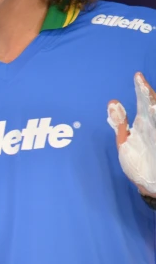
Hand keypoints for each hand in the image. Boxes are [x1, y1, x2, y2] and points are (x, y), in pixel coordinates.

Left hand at [108, 72, 155, 196]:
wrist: (152, 187)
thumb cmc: (139, 162)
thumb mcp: (125, 142)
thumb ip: (120, 123)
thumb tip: (112, 102)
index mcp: (147, 123)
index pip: (145, 102)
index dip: (142, 89)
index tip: (137, 76)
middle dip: (149, 96)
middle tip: (142, 85)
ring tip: (151, 104)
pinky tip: (155, 113)